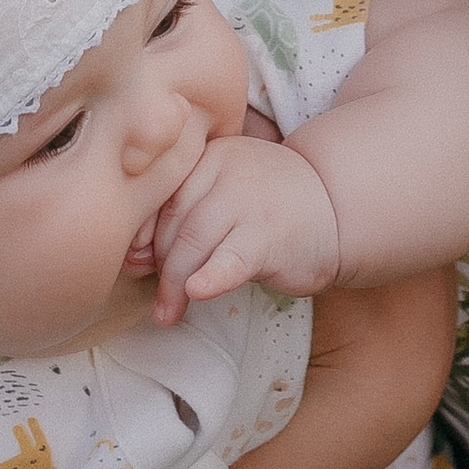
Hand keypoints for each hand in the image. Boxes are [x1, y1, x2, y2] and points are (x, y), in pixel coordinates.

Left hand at [141, 132, 341, 320]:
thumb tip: (132, 259)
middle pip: (175, 223)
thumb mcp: (223, 198)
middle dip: (160, 265)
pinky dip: (210, 277)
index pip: (161, 195)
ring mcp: (250, 201)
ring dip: (174, 284)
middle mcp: (227, 170)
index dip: (143, 234)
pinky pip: (230, 259)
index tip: (137, 261)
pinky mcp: (269, 236)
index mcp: (210, 155)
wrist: (336, 208)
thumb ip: (182, 218)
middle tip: (157, 296)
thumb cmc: (268, 208)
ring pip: (193, 243)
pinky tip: (196, 293)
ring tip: (167, 313)